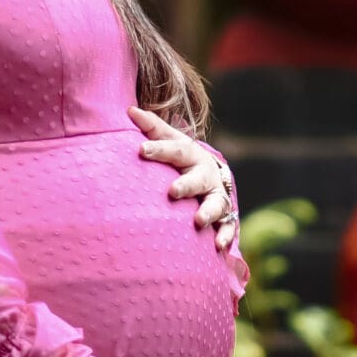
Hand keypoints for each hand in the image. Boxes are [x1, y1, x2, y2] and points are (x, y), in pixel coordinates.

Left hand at [126, 106, 237, 253]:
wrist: (212, 174)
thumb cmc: (182, 157)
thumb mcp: (170, 141)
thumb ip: (152, 128)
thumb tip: (129, 110)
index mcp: (191, 155)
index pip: (176, 150)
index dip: (159, 149)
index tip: (141, 150)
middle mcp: (206, 175)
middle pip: (197, 179)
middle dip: (187, 185)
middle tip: (172, 191)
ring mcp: (216, 196)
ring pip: (216, 203)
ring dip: (208, 212)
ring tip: (198, 221)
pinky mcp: (223, 216)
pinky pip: (227, 226)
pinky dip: (224, 235)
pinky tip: (218, 246)